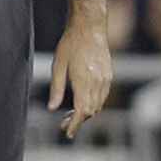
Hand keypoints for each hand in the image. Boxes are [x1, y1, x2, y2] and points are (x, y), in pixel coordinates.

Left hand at [48, 14, 115, 138]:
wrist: (90, 26)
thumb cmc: (70, 44)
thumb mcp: (58, 65)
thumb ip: (56, 88)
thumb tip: (52, 108)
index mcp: (83, 81)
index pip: (81, 111)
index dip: (75, 124)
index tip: (67, 133)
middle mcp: (98, 82)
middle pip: (90, 110)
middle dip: (78, 121)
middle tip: (63, 125)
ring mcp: (106, 78)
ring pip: (98, 104)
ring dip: (86, 113)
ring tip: (71, 115)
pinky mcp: (109, 74)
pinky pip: (103, 95)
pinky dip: (93, 103)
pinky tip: (82, 101)